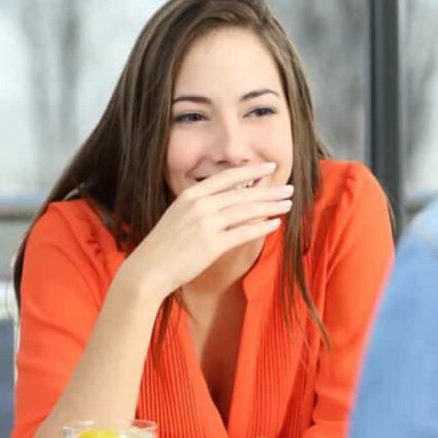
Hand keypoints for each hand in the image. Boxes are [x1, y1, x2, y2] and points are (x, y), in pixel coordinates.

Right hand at [121, 162, 292, 298]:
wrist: (148, 269)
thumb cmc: (163, 246)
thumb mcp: (178, 216)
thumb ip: (199, 206)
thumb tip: (225, 201)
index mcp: (191, 196)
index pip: (227, 178)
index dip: (251, 172)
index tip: (269, 168)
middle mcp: (199, 206)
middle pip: (242, 194)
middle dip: (268, 191)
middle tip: (289, 188)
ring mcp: (206, 224)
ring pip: (246, 211)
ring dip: (270, 207)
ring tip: (287, 204)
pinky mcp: (212, 244)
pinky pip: (243, 233)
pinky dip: (261, 228)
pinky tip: (275, 224)